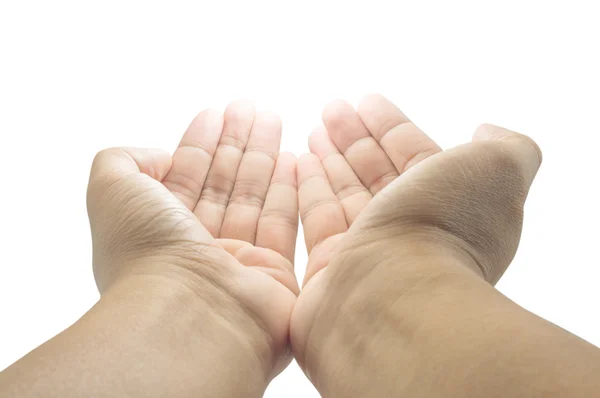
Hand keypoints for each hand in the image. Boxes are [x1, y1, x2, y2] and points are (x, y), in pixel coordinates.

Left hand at [88, 101, 298, 386]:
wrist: (190, 316)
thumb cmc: (148, 254)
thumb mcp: (111, 191)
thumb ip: (123, 161)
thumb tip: (163, 157)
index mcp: (159, 228)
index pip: (185, 175)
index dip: (200, 142)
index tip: (215, 113)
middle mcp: (197, 245)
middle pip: (222, 182)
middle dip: (235, 142)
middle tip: (250, 108)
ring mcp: (236, 261)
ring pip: (253, 197)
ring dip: (264, 156)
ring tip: (272, 118)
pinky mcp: (273, 274)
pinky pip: (283, 224)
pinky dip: (288, 191)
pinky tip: (294, 160)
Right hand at [291, 94, 540, 393]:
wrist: (393, 301)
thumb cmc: (444, 230)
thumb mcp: (497, 170)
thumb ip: (507, 147)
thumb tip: (487, 134)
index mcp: (449, 206)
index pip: (415, 155)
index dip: (391, 126)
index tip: (366, 100)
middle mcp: (410, 231)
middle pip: (377, 173)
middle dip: (356, 138)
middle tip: (332, 108)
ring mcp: (369, 252)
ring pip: (346, 194)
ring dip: (331, 158)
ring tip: (314, 129)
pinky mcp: (330, 269)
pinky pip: (317, 218)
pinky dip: (310, 188)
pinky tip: (298, 162)